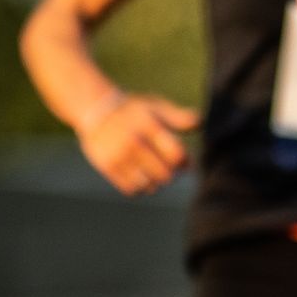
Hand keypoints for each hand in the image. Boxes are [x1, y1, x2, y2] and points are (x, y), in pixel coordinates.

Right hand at [80, 93, 197, 196]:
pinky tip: (142, 178)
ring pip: (149, 184)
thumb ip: (178, 117)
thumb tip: (201, 122)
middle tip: (172, 169)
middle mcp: (135, 142)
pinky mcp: (108, 167)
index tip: (186, 161)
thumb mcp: (156, 107)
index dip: (185, 162)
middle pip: (164, 173)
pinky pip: (131, 189)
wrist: (96, 109)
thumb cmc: (133, 110)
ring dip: (157, 183)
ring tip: (156, 173)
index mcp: (150, 126)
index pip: (176, 155)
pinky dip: (141, 188)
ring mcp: (120, 156)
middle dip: (172, 173)